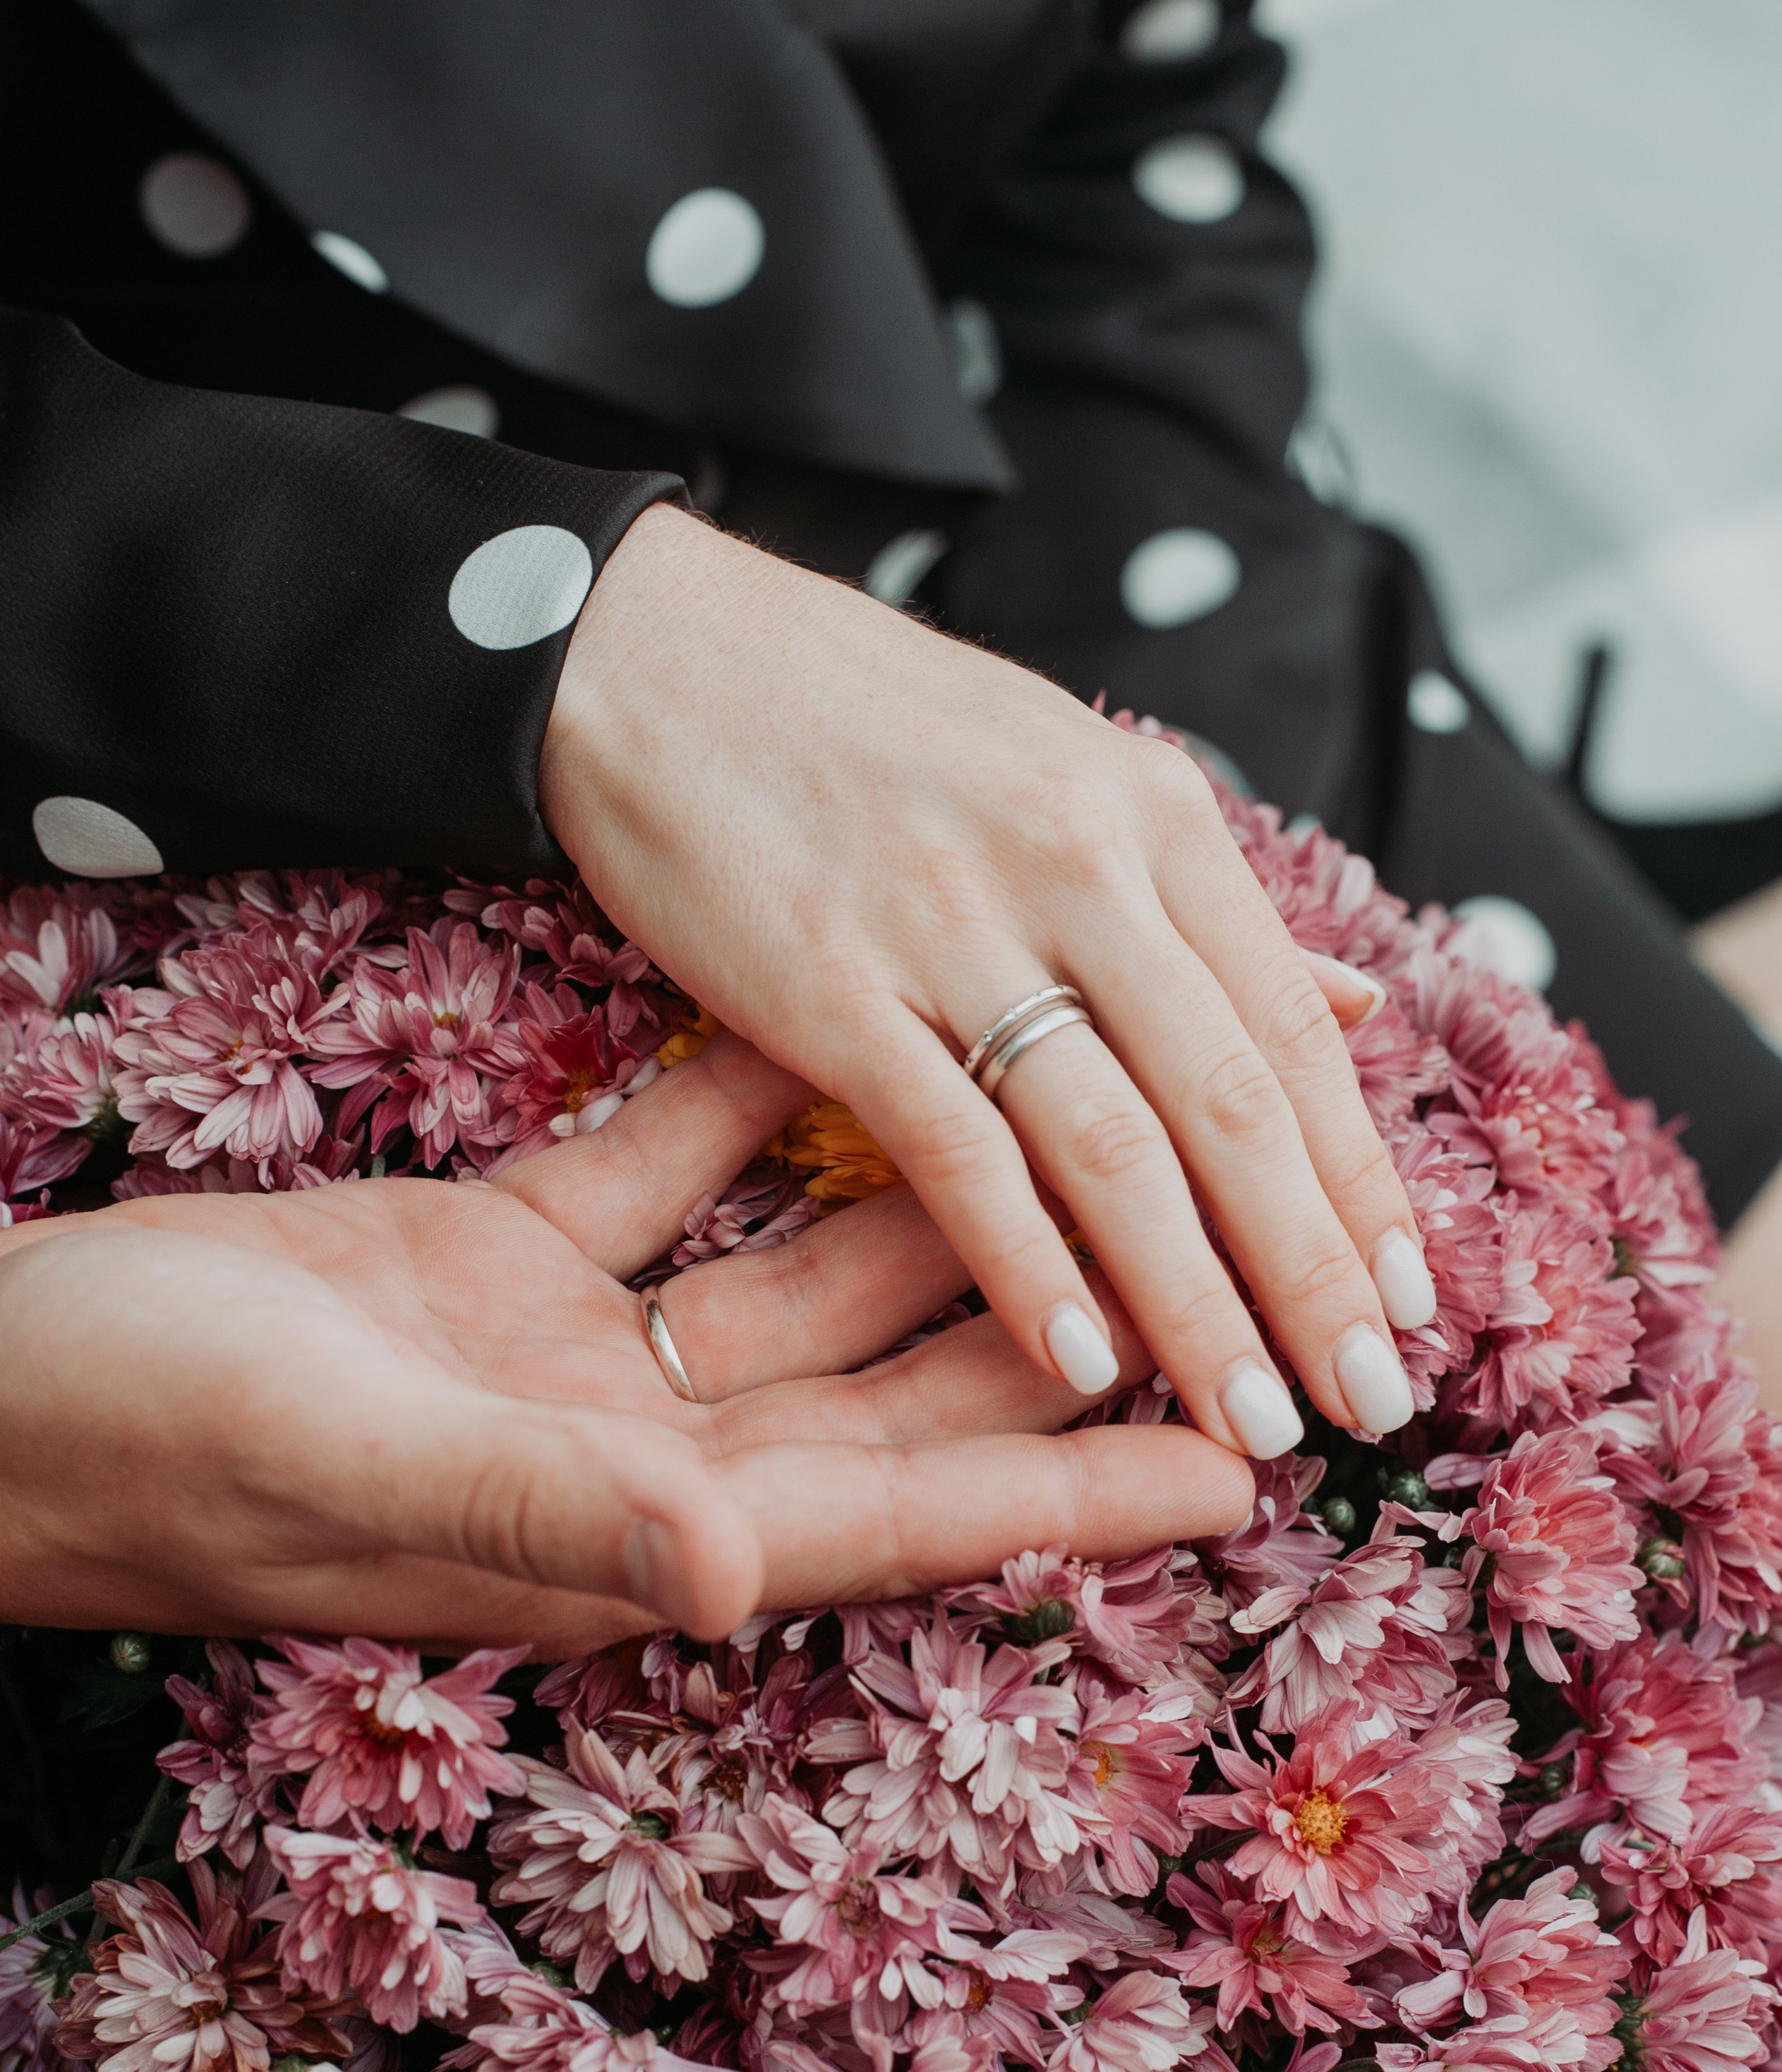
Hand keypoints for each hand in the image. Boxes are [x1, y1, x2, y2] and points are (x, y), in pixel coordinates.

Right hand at [0, 1036, 1250, 1649]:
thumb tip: (734, 1576)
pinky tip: (845, 1027)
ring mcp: (577, 1355)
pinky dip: (747, 1106)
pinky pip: (665, 1173)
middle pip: (903, 1392)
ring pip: (807, 1274)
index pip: (912, 1511)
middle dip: (1063, 1337)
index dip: (1078, 1493)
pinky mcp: (500, 1260)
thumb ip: (549, 1512)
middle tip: (1223, 1277)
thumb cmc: (144, 1453)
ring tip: (1097, 1123)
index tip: (1241, 1469)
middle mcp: (642, 1451)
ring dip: (940, 1201)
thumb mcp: (350, 1460)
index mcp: (642, 1526)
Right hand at [541, 506, 1434, 1466]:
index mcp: (1152, 812)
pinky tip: (1082, 1364)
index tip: (1418, 1308)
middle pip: (1232, 1103)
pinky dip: (1025, 1263)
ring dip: (1198, 1302)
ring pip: (1114, 1145)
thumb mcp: (1069, 774)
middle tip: (1372, 1405)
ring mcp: (954, 925)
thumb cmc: (867, 726)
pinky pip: (952, 1147)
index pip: (1293, 1029)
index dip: (1362, 1181)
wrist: (653, 649)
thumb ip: (1206, 909)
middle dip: (1314, 1273)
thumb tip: (1362, 1009)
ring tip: (1258, 1422)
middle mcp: (1079, 862)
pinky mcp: (829, 985)